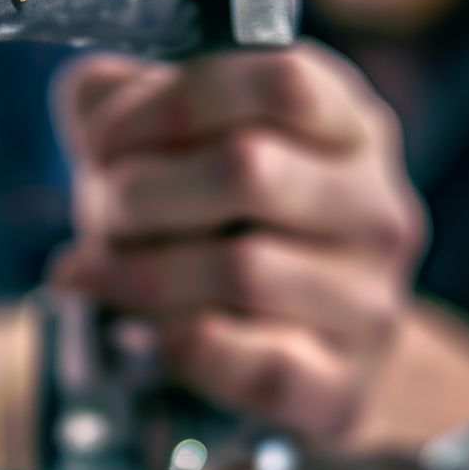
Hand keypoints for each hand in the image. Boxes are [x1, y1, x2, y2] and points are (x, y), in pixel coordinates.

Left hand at [51, 42, 425, 442]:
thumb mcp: (177, 148)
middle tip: (98, 217)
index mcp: (349, 128)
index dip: (172, 103)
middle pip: (249, 168)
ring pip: (242, 269)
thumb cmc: (222, 230)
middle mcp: (378, 210)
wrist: (295, 353)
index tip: (106, 142)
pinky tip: (141, 336)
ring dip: (141, 273)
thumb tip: (90, 95)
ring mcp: (371, 304)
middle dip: (141, 194)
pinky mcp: (343, 388)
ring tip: (95, 276)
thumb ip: (124, 103)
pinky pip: (258, 364)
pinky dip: (181, 347)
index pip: (281, 81)